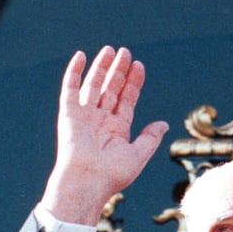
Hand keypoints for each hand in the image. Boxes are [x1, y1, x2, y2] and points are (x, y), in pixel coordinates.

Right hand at [40, 47, 168, 224]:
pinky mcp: (69, 113)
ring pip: (94, 85)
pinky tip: (81, 56)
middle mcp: (100, 120)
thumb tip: (163, 123)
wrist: (88, 181)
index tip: (140, 65)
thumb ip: (150, 137)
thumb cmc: (112, 174)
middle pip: (111, 89)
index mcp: (116, 130)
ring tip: (110, 50)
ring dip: (101, 67)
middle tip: (126, 52)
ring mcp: (84, 115)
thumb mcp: (138, 154)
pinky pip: (70, 88)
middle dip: (119, 71)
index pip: (126, 100)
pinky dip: (74, 72)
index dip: (133, 83)